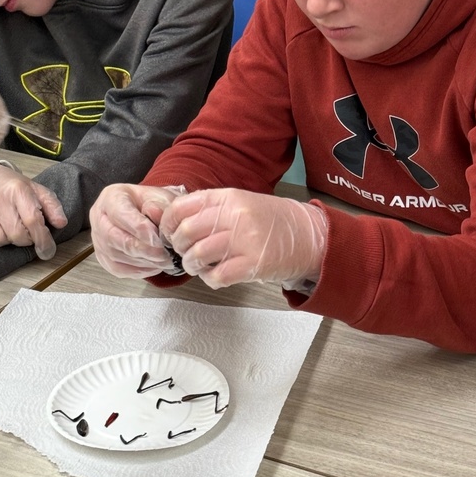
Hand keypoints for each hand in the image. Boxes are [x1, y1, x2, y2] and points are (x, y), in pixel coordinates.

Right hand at [0, 165, 66, 260]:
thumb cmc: (8, 184)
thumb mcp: (34, 188)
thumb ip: (51, 205)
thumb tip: (61, 223)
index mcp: (18, 189)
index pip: (32, 220)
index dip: (42, 239)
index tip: (47, 250)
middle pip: (16, 234)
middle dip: (25, 240)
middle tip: (26, 233)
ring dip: (7, 239)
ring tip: (7, 227)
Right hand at [90, 183, 184, 277]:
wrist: (149, 212)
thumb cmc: (152, 203)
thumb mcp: (160, 197)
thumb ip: (159, 206)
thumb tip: (155, 217)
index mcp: (111, 197)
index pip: (119, 213)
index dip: (138, 227)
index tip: (157, 238)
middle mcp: (99, 218)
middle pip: (113, 237)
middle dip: (141, 248)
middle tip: (163, 254)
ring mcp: (98, 239)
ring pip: (115, 255)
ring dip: (141, 261)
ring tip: (163, 261)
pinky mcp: (104, 257)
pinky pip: (117, 268)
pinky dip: (137, 270)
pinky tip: (154, 266)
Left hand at [159, 188, 327, 289]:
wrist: (307, 235)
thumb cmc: (271, 221)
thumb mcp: (240, 203)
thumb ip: (210, 209)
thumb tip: (172, 219)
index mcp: (228, 197)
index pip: (182, 207)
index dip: (167, 223)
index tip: (168, 233)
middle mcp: (235, 215)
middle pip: (186, 232)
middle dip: (178, 246)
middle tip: (184, 252)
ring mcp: (245, 239)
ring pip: (198, 255)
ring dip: (192, 265)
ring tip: (199, 266)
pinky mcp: (253, 264)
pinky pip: (217, 275)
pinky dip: (210, 279)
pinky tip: (216, 275)